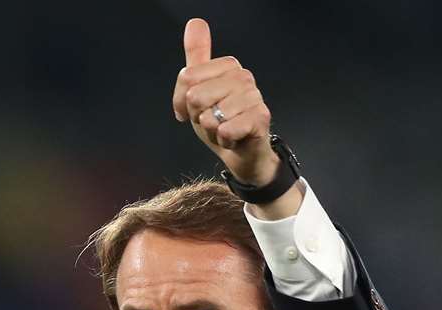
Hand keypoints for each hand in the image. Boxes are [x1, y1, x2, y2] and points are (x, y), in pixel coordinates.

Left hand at [171, 18, 274, 185]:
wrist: (241, 153)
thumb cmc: (221, 122)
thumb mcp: (199, 89)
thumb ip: (196, 57)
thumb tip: (195, 23)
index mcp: (228, 66)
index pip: (186, 78)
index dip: (182, 102)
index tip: (193, 110)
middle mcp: (243, 77)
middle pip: (196, 96)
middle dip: (198, 116)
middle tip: (213, 121)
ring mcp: (254, 97)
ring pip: (210, 116)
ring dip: (211, 132)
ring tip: (224, 130)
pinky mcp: (260, 119)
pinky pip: (225, 130)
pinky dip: (223, 141)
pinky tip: (232, 139)